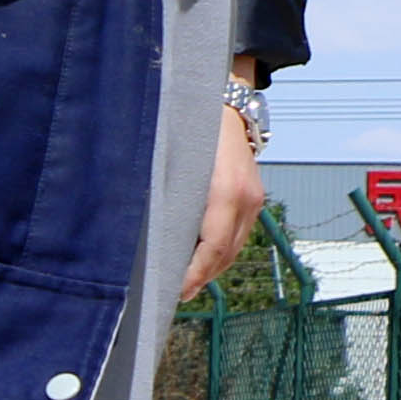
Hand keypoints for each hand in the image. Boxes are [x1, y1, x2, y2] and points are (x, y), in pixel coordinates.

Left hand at [180, 87, 264, 298]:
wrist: (226, 105)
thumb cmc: (190, 131)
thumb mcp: (173, 162)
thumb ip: (167, 196)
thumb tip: (144, 233)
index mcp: (224, 191)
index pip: (213, 247)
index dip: (194, 274)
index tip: (174, 291)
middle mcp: (246, 198)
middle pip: (226, 254)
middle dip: (201, 278)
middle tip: (175, 294)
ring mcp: (255, 198)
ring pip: (235, 247)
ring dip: (212, 269)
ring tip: (187, 283)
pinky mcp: (257, 197)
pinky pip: (240, 234)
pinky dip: (222, 252)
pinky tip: (203, 261)